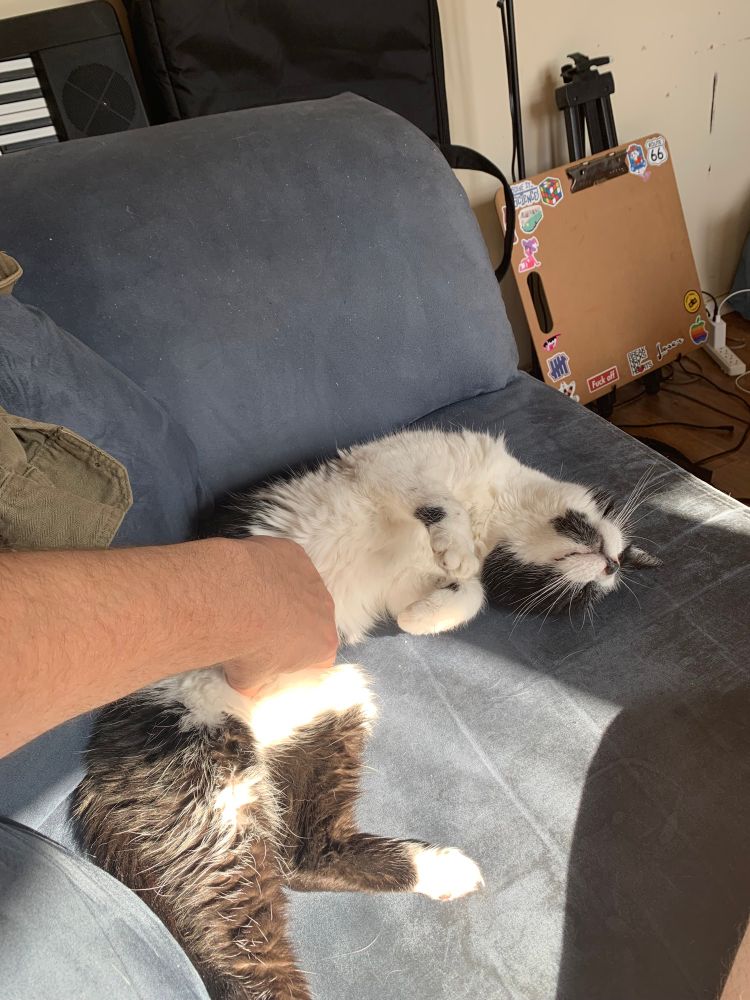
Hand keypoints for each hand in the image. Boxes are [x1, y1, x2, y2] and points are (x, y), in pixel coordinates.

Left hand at [221, 537, 337, 696]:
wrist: (231, 601)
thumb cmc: (245, 646)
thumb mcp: (248, 681)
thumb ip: (255, 685)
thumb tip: (246, 691)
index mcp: (323, 644)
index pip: (320, 656)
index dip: (298, 659)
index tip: (276, 659)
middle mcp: (326, 609)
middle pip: (313, 618)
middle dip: (292, 623)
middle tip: (260, 628)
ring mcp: (311, 577)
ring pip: (300, 587)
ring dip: (280, 593)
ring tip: (249, 600)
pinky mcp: (294, 552)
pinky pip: (284, 561)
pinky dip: (269, 567)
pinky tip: (247, 575)